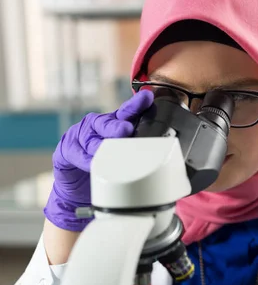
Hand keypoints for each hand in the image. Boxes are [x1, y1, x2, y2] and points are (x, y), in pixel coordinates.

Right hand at [44, 90, 153, 230]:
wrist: (78, 186)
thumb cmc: (105, 168)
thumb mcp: (124, 156)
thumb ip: (138, 149)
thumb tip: (164, 151)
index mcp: (114, 124)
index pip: (127, 113)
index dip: (137, 105)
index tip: (147, 98)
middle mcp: (97, 126)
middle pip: (107, 123)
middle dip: (116, 126)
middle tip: (126, 129)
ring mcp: (81, 137)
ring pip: (92, 139)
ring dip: (101, 146)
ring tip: (110, 150)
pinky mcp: (67, 151)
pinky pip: (76, 154)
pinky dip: (85, 159)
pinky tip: (92, 163)